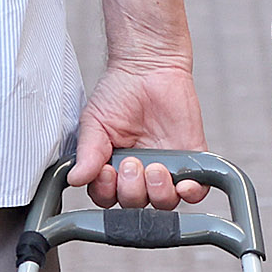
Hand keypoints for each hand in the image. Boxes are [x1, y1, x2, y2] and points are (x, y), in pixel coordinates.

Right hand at [73, 53, 207, 210]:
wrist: (148, 67)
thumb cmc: (118, 92)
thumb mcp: (94, 123)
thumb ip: (87, 153)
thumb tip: (75, 178)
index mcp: (112, 169)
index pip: (108, 198)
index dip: (107, 192)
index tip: (106, 171)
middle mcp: (139, 174)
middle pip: (135, 204)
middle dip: (131, 189)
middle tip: (132, 162)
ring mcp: (166, 168)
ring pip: (164, 202)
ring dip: (158, 192)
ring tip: (155, 167)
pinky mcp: (190, 159)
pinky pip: (196, 190)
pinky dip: (192, 192)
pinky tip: (184, 183)